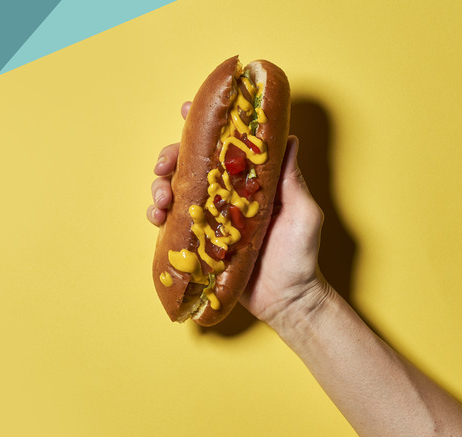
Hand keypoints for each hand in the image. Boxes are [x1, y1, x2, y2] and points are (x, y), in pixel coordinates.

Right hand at [147, 102, 331, 328]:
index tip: (186, 110)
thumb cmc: (301, 256)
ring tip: (162, 197)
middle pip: (190, 166)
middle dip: (170, 157)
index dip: (203, 127)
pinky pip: (171, 225)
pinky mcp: (198, 245)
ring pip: (175, 191)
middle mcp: (226, 196)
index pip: (224, 147)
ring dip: (160, 186)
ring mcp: (210, 220)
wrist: (289, 301)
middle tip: (164, 164)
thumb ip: (292, 178)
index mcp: (249, 182)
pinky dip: (159, 216)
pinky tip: (157, 218)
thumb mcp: (303, 212)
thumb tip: (289, 137)